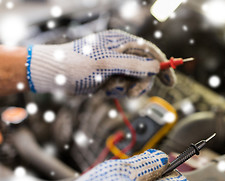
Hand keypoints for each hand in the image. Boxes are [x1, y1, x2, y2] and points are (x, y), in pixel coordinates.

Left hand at [26, 30, 175, 96]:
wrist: (54, 74)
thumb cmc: (77, 64)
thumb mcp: (107, 64)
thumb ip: (133, 65)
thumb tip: (156, 66)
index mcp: (122, 42)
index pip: (151, 52)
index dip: (163, 66)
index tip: (171, 82)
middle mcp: (122, 52)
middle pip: (146, 70)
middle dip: (140, 83)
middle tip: (131, 93)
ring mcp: (117, 65)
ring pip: (135, 81)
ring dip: (124, 89)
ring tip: (108, 88)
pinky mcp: (111, 76)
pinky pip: (124, 86)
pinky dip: (116, 91)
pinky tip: (103, 89)